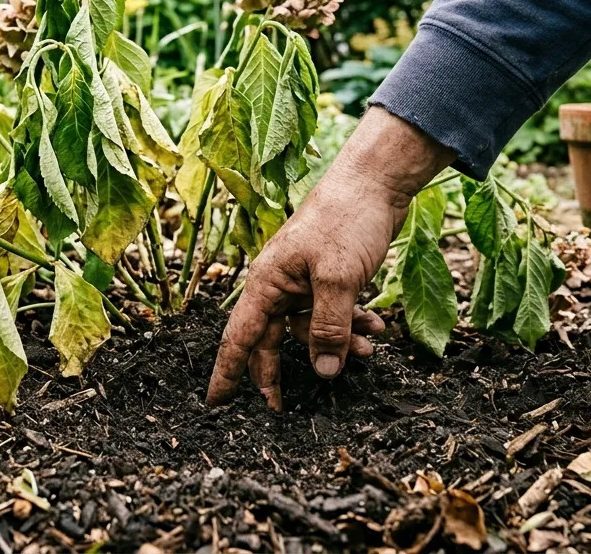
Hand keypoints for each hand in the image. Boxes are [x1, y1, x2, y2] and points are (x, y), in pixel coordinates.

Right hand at [206, 108, 452, 409]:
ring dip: (337, 344)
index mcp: (267, 283)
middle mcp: (279, 285)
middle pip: (270, 340)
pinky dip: (352, 324)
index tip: (214, 404)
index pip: (238, 338)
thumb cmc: (347, 221)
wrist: (376, 183)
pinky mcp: (329, 277)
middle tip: (284, 408)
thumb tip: (324, 373)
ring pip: (309, 329)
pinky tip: (376, 326)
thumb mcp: (339, 280)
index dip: (226, 373)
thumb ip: (329, 328)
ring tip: (368, 350)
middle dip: (282, 371)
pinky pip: (332, 314)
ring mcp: (304, 281)